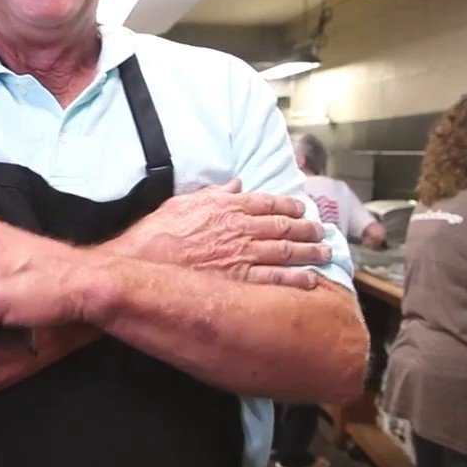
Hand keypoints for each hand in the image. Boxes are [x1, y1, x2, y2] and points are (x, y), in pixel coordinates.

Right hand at [108, 179, 328, 289]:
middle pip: (283, 227)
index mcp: (227, 207)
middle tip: (322, 230)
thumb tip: (236, 185)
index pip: (266, 203)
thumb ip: (213, 194)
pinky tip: (311, 279)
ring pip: (286, 251)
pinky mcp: (239, 281)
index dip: (288, 206)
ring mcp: (242, 256)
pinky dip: (296, 278)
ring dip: (309, 250)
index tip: (302, 208)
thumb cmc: (155, 233)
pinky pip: (275, 279)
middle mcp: (240, 229)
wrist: (141, 264)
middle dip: (307, 228)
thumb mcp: (182, 202)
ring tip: (325, 251)